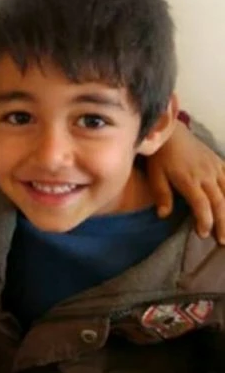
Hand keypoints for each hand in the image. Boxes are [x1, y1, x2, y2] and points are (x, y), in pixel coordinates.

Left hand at [147, 121, 224, 242]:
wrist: (170, 131)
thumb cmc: (160, 155)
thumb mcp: (155, 175)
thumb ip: (161, 194)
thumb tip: (163, 215)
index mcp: (189, 180)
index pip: (202, 205)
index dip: (205, 221)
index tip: (203, 234)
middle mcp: (206, 176)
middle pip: (219, 203)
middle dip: (223, 223)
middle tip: (223, 241)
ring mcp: (215, 168)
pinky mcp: (218, 161)